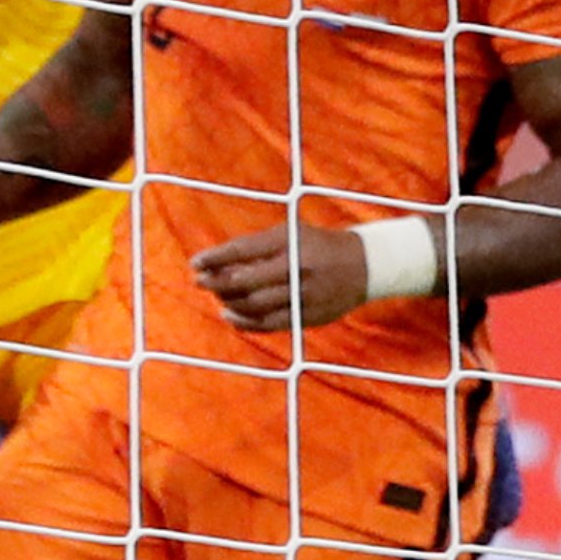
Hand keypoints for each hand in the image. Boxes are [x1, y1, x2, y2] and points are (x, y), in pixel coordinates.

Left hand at [192, 224, 376, 331]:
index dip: (214, 258)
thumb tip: (218, 265)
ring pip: (253, 304)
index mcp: (289, 242)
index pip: (241, 251)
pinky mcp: (308, 314)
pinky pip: (269, 323)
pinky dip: (245, 322)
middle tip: (200, 282)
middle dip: (216, 282)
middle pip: (244, 280)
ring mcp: (302, 294)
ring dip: (229, 303)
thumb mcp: (292, 235)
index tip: (194, 264)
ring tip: (219, 299)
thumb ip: (259, 248)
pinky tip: (232, 317)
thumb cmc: (319, 246)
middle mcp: (295, 268)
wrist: (365, 265)